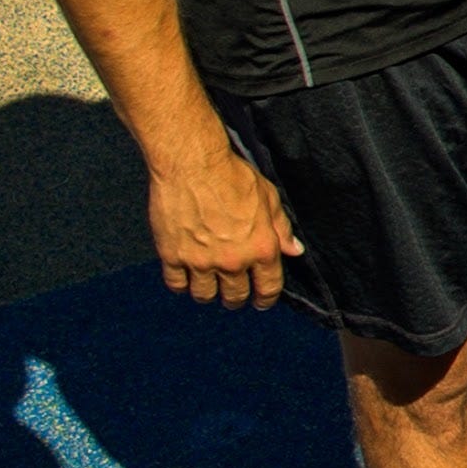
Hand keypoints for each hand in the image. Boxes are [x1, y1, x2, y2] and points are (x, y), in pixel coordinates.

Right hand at [152, 145, 302, 310]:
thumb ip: (281, 228)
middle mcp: (233, 260)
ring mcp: (200, 261)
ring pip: (204, 295)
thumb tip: (294, 250)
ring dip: (208, 294)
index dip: (266, 299)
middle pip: (235, 296)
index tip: (262, 302)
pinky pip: (176, 284)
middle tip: (233, 297)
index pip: (268, 287)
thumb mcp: (269, 198)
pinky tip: (185, 278)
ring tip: (209, 288)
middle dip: (236, 299)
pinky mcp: (172, 256)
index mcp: (261, 248)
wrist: (193, 165)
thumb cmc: (233, 176)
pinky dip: (181, 285)